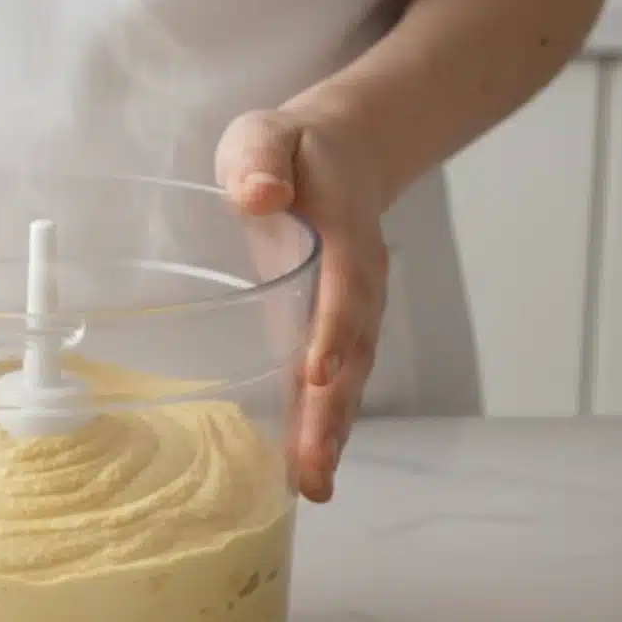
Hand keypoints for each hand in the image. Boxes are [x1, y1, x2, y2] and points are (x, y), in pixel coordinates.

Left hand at [216, 107, 389, 503]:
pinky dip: (327, 429)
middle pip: (354, 353)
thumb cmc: (292, 149)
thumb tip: (260, 193)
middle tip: (313, 465)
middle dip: (334, 410)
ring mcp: (354, 314)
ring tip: (313, 485)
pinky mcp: (337, 334)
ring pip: (351, 379)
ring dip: (333, 432)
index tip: (317, 374)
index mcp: (346, 235)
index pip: (344, 288)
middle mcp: (360, 283)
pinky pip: (338, 385)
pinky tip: (307, 477)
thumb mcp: (267, 136)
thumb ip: (262, 159)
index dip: (334, 330)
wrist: (341, 154)